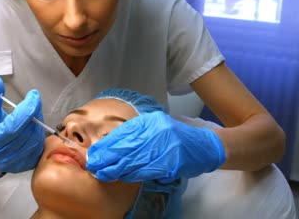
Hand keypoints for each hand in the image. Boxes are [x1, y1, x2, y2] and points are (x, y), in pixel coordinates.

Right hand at [0, 76, 44, 172]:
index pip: (15, 124)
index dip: (27, 108)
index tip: (33, 94)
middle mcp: (6, 155)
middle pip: (27, 130)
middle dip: (34, 112)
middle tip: (34, 101)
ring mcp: (19, 162)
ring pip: (36, 137)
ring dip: (38, 122)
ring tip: (34, 113)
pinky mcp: (29, 164)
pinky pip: (41, 145)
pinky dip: (40, 132)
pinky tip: (35, 125)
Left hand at [86, 111, 224, 182]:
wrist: (204, 146)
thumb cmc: (175, 135)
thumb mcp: (154, 126)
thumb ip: (135, 132)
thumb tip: (110, 142)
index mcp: (150, 122)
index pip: (122, 134)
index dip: (106, 146)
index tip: (94, 153)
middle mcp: (156, 133)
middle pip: (125, 148)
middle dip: (107, 159)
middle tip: (94, 166)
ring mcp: (164, 148)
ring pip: (133, 161)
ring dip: (116, 169)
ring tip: (103, 174)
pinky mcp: (170, 163)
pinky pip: (146, 171)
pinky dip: (132, 174)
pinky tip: (122, 177)